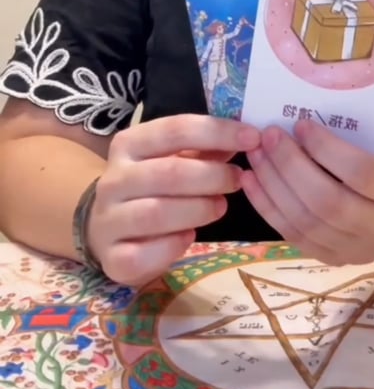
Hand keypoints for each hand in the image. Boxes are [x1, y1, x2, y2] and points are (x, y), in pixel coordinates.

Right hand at [87, 114, 259, 285]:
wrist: (107, 232)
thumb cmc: (150, 188)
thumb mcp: (173, 160)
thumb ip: (205, 149)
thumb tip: (247, 135)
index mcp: (129, 144)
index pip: (176, 129)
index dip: (218, 132)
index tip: (253, 137)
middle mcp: (112, 180)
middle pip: (169, 173)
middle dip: (213, 176)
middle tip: (238, 179)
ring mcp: (109, 220)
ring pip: (158, 213)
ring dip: (199, 209)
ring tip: (220, 207)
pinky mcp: (112, 258)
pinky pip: (147, 253)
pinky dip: (174, 246)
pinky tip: (189, 238)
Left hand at [241, 120, 373, 264]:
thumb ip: (351, 134)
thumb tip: (298, 116)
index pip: (363, 172)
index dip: (327, 149)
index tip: (301, 124)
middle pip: (328, 202)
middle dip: (291, 166)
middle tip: (269, 136)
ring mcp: (358, 250)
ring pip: (306, 223)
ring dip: (273, 185)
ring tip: (255, 155)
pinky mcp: (332, 260)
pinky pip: (293, 235)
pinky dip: (267, 206)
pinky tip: (251, 180)